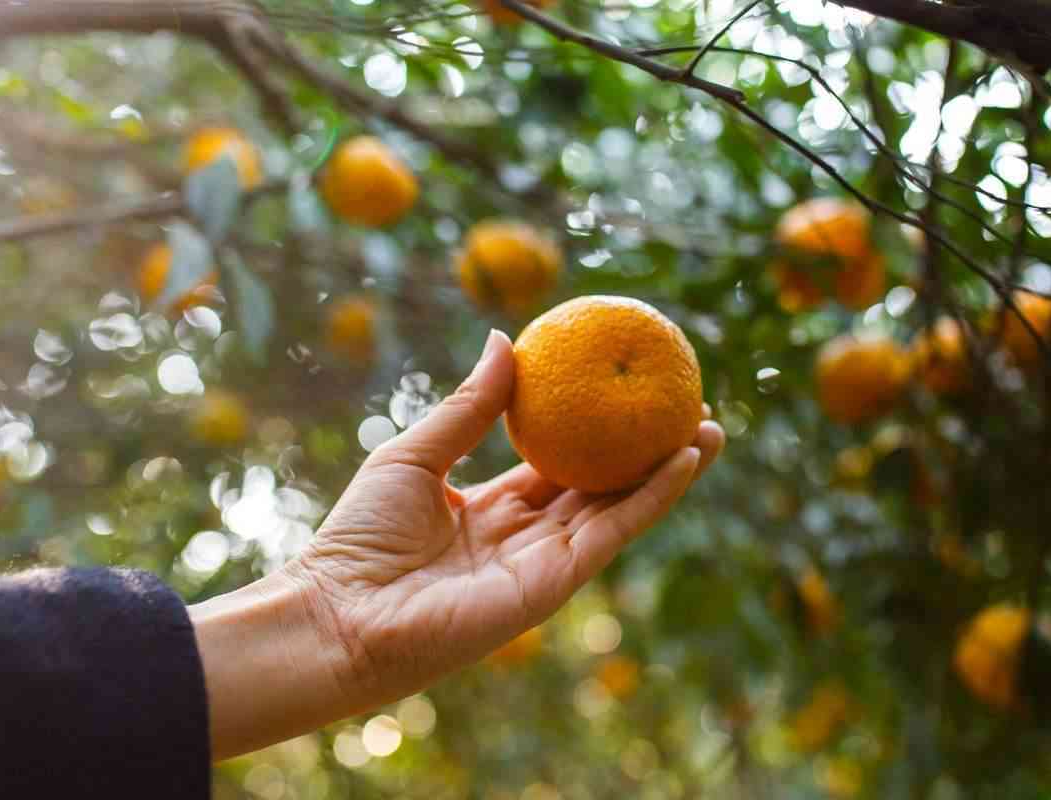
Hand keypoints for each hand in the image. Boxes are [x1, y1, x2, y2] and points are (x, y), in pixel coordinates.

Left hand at [190, 330, 723, 758]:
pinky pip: (616, 531)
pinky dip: (655, 496)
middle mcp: (526, 538)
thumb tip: (502, 340)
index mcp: (491, 511)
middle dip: (644, 451)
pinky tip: (685, 457)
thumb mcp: (417, 454)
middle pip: (600, 487)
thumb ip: (467, 406)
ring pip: (620, 508)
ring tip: (708, 427)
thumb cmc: (361, 536)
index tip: (620, 392)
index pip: (555, 465)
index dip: (592, 431)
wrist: (342, 613)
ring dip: (668, 471)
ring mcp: (545, 562)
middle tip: (683, 406)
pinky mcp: (556, 582)